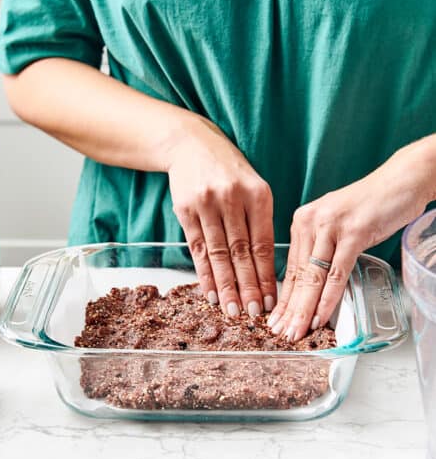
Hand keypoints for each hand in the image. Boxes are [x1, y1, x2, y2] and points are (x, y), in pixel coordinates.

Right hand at [168, 116, 275, 316]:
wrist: (191, 145)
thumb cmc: (229, 171)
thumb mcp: (253, 187)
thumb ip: (261, 222)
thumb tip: (268, 268)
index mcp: (258, 195)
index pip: (264, 244)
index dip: (268, 275)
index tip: (273, 299)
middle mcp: (232, 199)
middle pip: (242, 253)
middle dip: (249, 286)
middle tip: (254, 314)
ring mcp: (207, 204)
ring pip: (219, 254)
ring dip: (226, 286)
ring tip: (233, 310)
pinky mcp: (185, 210)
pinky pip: (197, 249)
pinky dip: (204, 273)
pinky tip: (210, 292)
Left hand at [269, 136, 435, 340]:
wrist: (401, 180)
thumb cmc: (371, 205)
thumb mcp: (337, 226)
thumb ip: (322, 248)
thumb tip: (312, 283)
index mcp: (303, 221)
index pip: (291, 268)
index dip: (283, 298)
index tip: (276, 319)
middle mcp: (311, 222)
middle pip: (298, 275)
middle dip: (288, 309)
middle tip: (280, 334)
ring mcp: (331, 227)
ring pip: (313, 277)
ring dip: (303, 309)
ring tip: (296, 332)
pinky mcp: (353, 233)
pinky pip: (336, 273)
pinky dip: (327, 299)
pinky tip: (320, 317)